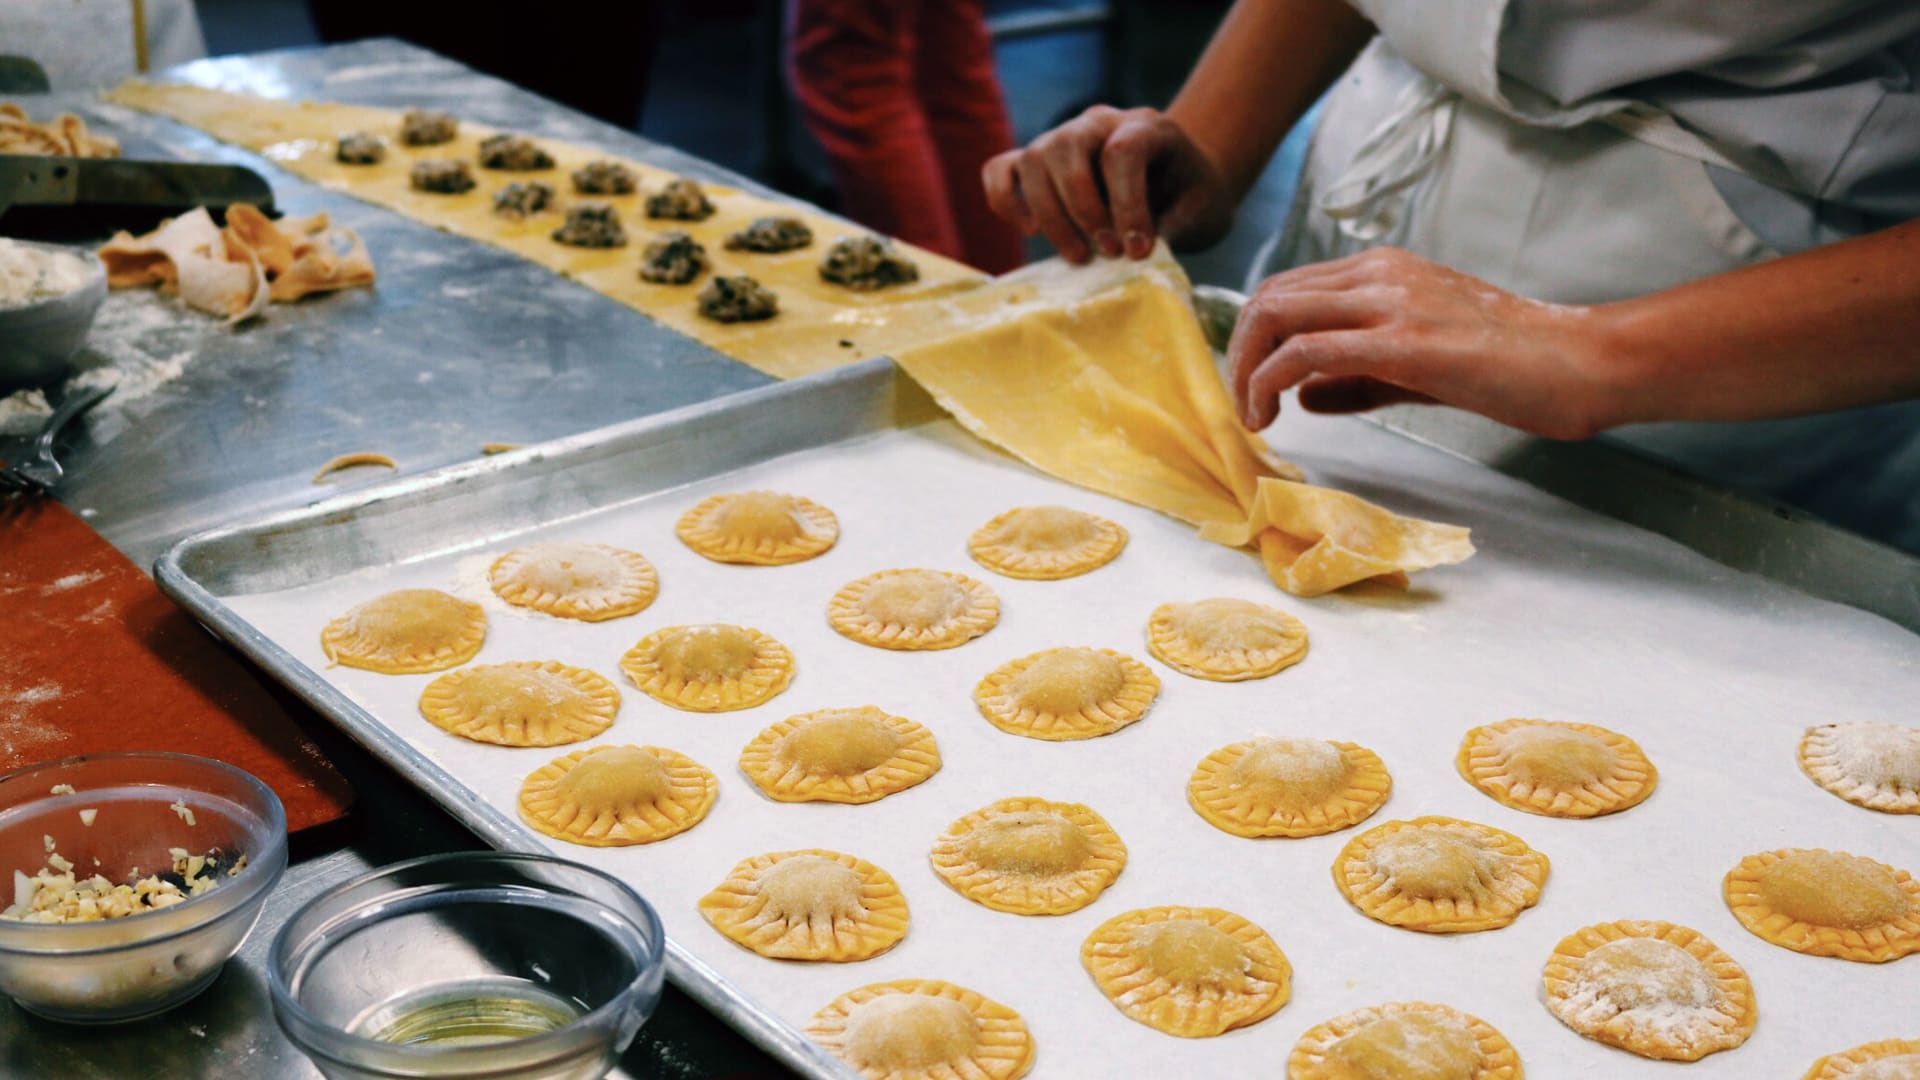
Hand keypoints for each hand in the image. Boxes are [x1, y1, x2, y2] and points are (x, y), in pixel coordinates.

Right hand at [982, 105, 1232, 264]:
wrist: (1181, 180)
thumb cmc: (1190, 197)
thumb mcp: (1200, 210)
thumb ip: (1171, 226)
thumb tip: (1131, 252)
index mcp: (1146, 126)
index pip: (1121, 151)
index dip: (1127, 205)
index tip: (1138, 251)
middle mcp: (1098, 122)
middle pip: (1066, 147)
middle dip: (1083, 210)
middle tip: (1107, 253)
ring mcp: (1062, 136)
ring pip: (1033, 159)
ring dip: (1050, 216)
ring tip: (1078, 256)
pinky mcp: (1037, 161)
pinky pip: (1000, 169)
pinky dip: (1004, 201)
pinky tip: (1032, 230)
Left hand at [1228, 248, 1624, 439]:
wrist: (1580, 363)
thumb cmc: (1512, 367)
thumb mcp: (1418, 366)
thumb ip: (1355, 378)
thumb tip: (1300, 396)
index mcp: (1384, 270)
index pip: (1287, 289)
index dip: (1254, 339)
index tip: (1252, 387)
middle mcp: (1380, 274)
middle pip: (1269, 298)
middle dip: (1239, 355)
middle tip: (1244, 406)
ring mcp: (1390, 302)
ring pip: (1275, 316)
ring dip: (1245, 371)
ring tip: (1252, 417)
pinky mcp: (1402, 341)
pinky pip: (1305, 352)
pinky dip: (1268, 384)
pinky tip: (1271, 418)